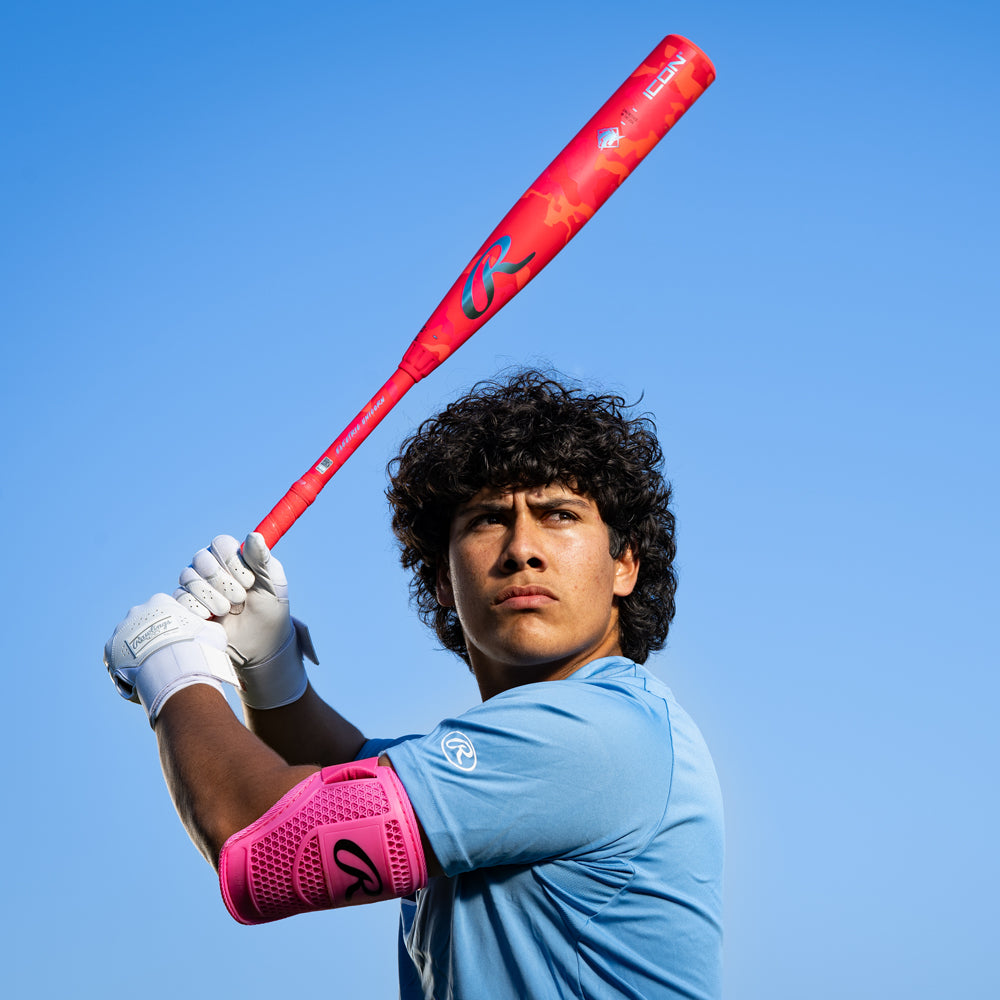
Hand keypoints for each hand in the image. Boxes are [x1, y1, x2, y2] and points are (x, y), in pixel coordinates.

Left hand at [104, 593, 236, 723]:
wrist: (175, 668)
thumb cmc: (197, 647)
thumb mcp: (212, 631)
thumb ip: (207, 628)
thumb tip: (210, 631)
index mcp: (160, 602)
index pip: (164, 610)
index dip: (172, 626)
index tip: (180, 640)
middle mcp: (136, 612)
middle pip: (144, 624)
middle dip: (152, 638)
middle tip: (166, 656)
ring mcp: (121, 630)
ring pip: (129, 642)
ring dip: (139, 653)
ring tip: (154, 671)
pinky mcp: (110, 651)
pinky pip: (118, 660)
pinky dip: (128, 668)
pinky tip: (143, 679)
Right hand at [174, 533, 316, 708]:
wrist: (259, 647)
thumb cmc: (270, 612)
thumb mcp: (273, 585)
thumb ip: (262, 560)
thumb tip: (253, 535)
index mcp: (234, 559)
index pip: (220, 544)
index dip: (231, 561)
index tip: (249, 581)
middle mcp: (212, 569)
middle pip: (202, 559)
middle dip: (222, 581)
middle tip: (240, 599)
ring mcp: (197, 587)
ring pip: (188, 577)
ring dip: (211, 596)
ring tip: (228, 611)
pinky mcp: (186, 606)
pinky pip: (179, 598)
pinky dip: (196, 608)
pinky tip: (212, 618)